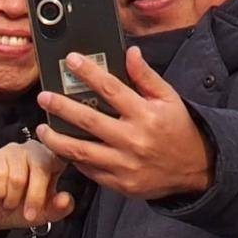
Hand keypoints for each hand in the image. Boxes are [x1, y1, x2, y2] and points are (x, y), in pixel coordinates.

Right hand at [0, 140, 75, 235]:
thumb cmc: (22, 207)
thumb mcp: (45, 212)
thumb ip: (60, 207)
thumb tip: (65, 199)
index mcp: (53, 158)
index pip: (61, 161)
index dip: (54, 183)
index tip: (45, 203)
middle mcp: (35, 149)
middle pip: (40, 170)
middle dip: (34, 198)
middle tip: (28, 215)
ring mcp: (14, 150)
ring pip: (18, 178)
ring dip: (13, 199)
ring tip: (10, 204)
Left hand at [39, 48, 215, 200]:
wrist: (196, 168)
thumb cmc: (179, 129)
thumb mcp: (169, 98)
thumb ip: (146, 76)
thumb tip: (130, 53)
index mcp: (145, 114)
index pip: (111, 88)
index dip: (88, 73)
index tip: (71, 60)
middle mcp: (133, 139)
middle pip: (88, 120)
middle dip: (62, 107)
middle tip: (43, 97)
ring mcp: (125, 165)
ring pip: (81, 151)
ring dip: (57, 139)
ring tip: (42, 129)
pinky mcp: (120, 184)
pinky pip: (90, 171)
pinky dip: (74, 160)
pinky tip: (63, 149)